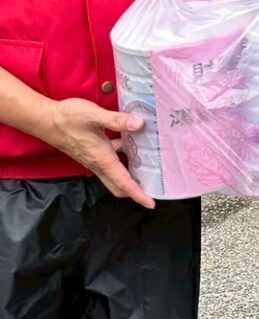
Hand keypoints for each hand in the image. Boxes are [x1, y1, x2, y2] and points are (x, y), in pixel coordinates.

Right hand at [38, 98, 154, 207]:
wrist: (45, 120)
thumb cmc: (68, 118)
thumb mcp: (94, 115)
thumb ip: (117, 120)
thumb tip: (139, 124)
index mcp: (102, 159)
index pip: (123, 182)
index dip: (138, 194)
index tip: (151, 203)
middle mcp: (98, 163)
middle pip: (119, 185)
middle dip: (135, 191)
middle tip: (154, 187)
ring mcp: (93, 159)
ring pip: (115, 173)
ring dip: (130, 173)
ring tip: (151, 164)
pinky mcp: (91, 152)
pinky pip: (110, 160)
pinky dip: (122, 156)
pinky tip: (132, 140)